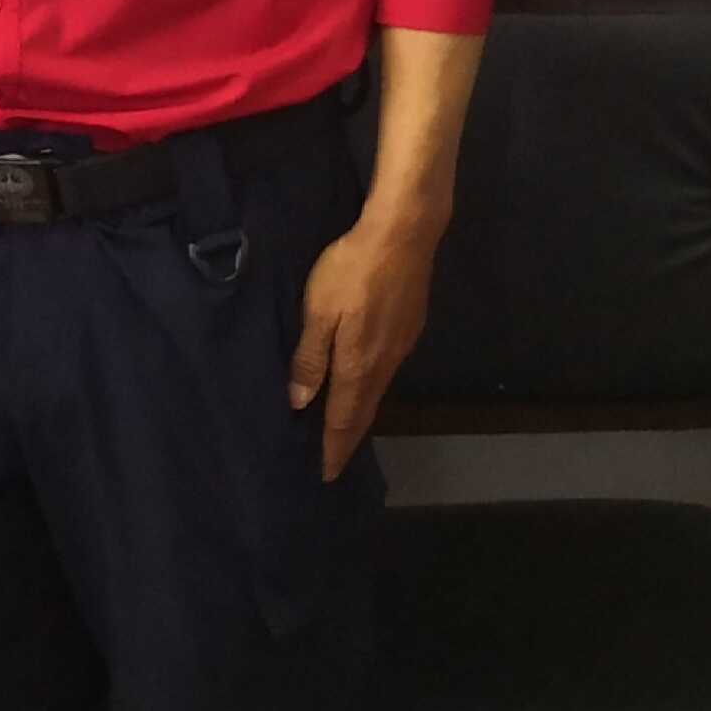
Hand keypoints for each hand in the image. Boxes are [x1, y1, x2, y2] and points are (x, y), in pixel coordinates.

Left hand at [285, 215, 436, 480]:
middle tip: (331, 459)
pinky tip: (363, 381)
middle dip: (347, 438)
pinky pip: (386, 370)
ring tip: (342, 426)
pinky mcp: (410, 327)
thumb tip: (300, 403)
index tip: (325, 475)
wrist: (403, 235)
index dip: (333, 449)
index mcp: (358, 365)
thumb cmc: (353, 270)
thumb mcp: (319, 310)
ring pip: (377, 391)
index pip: (344, 420)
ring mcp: (401, 346)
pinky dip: (370, 387)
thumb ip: (310, 357)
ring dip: (359, 413)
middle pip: (364, 411)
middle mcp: (384, 364)